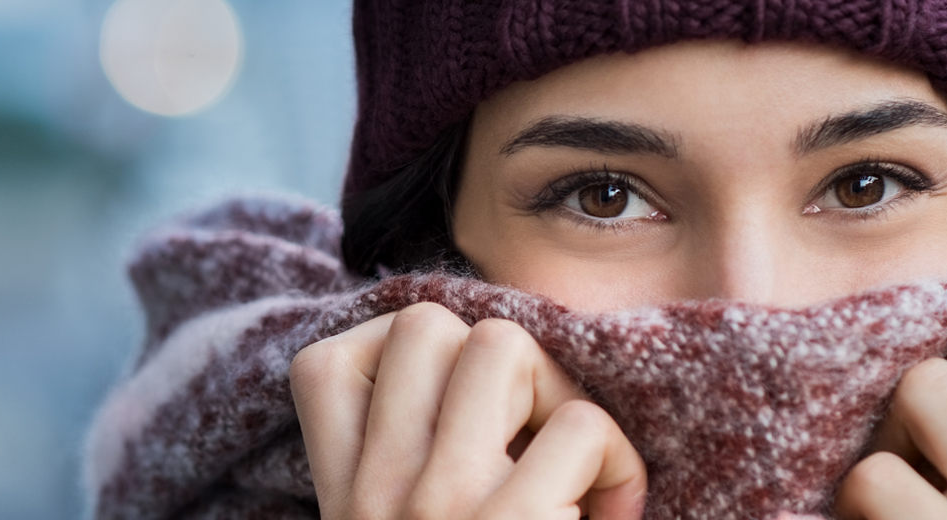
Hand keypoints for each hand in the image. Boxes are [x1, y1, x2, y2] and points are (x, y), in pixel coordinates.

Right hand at [289, 302, 646, 518]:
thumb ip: (405, 468)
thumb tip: (478, 359)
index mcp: (340, 502)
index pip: (328, 361)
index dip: (407, 363)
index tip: (458, 417)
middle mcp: (372, 500)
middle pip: (425, 325)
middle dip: (499, 362)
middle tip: (534, 438)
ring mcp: (437, 508)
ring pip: (502, 344)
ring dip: (558, 396)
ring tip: (574, 468)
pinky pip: (582, 426)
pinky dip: (618, 464)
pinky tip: (611, 514)